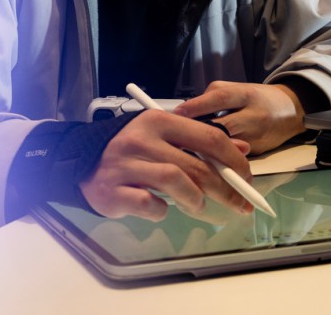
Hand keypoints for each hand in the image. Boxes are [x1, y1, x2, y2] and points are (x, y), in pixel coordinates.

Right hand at [78, 110, 252, 220]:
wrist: (82, 163)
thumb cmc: (132, 150)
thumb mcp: (166, 136)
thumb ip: (202, 140)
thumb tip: (242, 150)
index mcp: (160, 120)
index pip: (210, 138)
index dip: (235, 161)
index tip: (248, 179)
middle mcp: (143, 139)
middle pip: (198, 166)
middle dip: (226, 189)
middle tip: (239, 205)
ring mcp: (126, 165)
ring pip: (176, 183)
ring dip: (195, 200)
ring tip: (198, 206)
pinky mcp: (113, 191)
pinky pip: (148, 205)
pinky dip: (161, 210)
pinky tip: (162, 209)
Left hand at [173, 81, 305, 153]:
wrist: (293, 111)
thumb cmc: (259, 98)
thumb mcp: (240, 90)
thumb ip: (215, 97)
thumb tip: (187, 111)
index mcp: (246, 94)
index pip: (220, 98)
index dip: (198, 105)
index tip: (178, 113)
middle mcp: (253, 115)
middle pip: (222, 128)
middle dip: (198, 136)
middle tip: (176, 141)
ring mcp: (256, 135)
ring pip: (227, 147)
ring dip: (207, 153)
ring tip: (185, 155)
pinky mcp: (259, 152)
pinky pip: (234, 157)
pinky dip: (219, 160)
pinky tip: (203, 163)